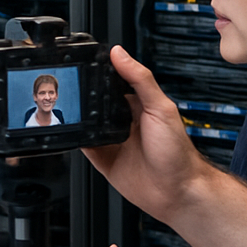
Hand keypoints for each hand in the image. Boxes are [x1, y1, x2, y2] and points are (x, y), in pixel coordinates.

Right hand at [81, 47, 211, 222]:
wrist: (177, 192)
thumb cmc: (178, 151)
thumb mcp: (161, 108)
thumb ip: (140, 80)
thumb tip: (120, 54)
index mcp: (138, 104)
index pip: (114, 83)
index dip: (100, 73)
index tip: (84, 63)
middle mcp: (124, 122)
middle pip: (97, 104)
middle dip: (84, 96)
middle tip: (69, 87)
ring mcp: (113, 141)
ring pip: (87, 125)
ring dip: (78, 118)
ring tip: (68, 108)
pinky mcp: (104, 160)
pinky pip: (84, 147)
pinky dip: (76, 140)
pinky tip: (72, 133)